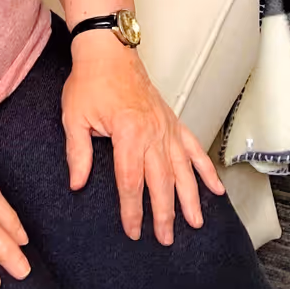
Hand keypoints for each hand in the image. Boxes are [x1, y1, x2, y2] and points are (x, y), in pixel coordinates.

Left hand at [61, 34, 226, 243]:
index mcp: (128, 133)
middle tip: (166, 238)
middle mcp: (153, 132)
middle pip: (161, 181)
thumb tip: (78, 183)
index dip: (132, 210)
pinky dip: (205, 168)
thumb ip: (78, 153)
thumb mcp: (74, 117)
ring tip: (195, 222)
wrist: (108, 50)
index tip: (133, 231)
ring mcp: (166, 126)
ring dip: (190, 197)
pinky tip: (215, 187)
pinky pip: (193, 147)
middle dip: (164, 213)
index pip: (130, 181)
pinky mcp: (172, 121)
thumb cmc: (90, 80)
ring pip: (183, 169)